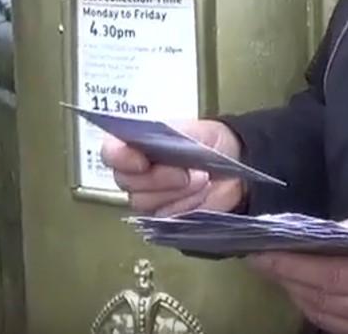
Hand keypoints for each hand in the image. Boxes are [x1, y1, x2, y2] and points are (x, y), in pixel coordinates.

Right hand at [101, 119, 246, 215]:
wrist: (236, 165)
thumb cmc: (211, 143)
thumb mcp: (193, 131)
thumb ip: (168, 136)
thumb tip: (148, 145)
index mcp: (139, 144)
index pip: (112, 152)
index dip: (120, 157)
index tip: (141, 162)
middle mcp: (137, 171)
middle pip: (125, 182)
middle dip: (159, 178)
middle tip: (188, 172)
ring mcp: (149, 195)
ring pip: (143, 202)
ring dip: (176, 192)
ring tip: (201, 180)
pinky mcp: (163, 215)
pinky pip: (164, 216)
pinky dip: (185, 205)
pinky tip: (201, 194)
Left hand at [248, 219, 347, 333]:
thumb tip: (330, 231)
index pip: (328, 275)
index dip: (292, 266)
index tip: (264, 252)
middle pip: (319, 296)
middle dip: (284, 277)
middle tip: (259, 259)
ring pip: (321, 314)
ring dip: (293, 293)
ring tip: (274, 272)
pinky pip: (332, 325)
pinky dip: (311, 308)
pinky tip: (300, 292)